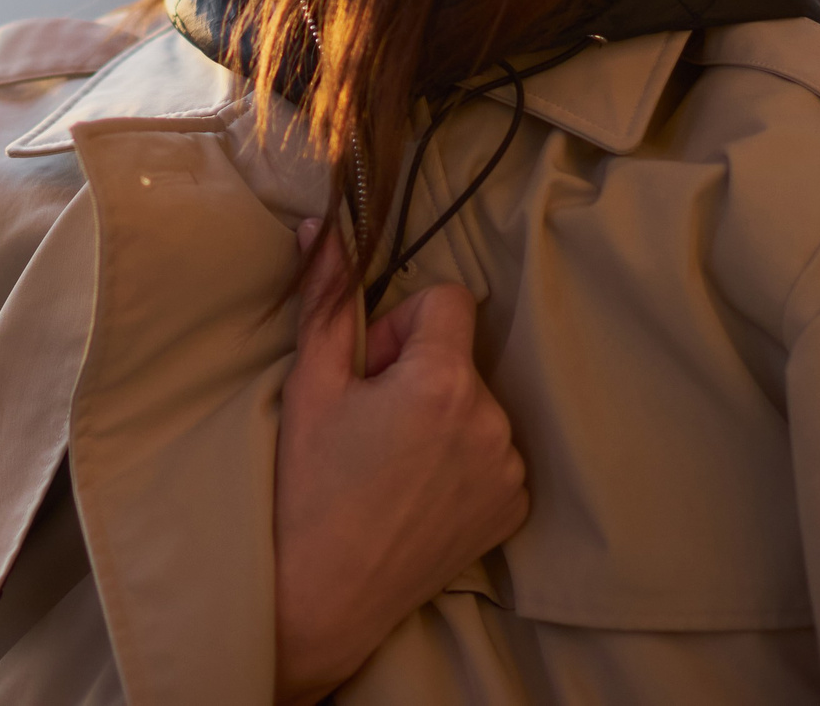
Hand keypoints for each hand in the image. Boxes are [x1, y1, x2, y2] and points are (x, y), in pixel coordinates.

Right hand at [272, 219, 529, 703]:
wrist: (321, 595)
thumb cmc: (308, 485)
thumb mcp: (311, 383)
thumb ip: (326, 295)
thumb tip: (323, 224)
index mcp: (445, 381)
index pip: (448, 299)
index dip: (400, 326)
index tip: (369, 369)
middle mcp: (493, 422)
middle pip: (460, 352)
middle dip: (418, 370)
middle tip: (369, 422)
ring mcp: (508, 469)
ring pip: (476, 400)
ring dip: (441, 414)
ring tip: (390, 461)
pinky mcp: (512, 507)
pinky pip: (492, 450)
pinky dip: (461, 458)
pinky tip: (415, 490)